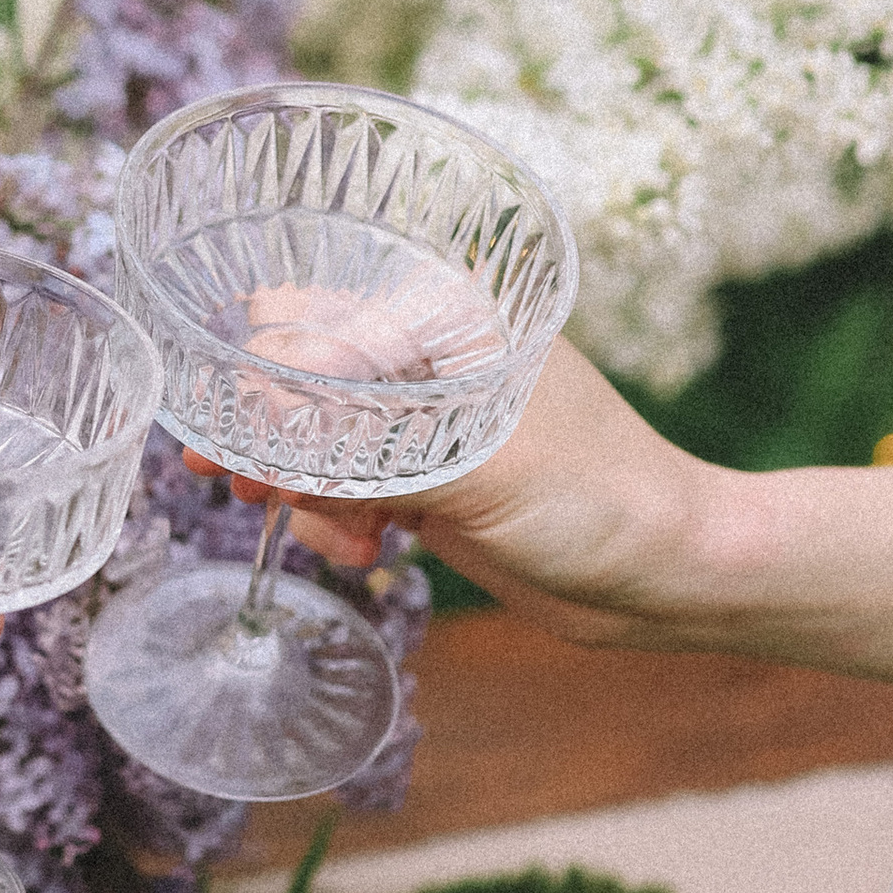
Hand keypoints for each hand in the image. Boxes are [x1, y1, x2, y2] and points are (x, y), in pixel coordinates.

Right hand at [189, 333, 722, 644]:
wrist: (669, 577)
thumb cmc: (600, 498)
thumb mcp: (477, 467)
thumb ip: (366, 447)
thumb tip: (261, 428)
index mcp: (452, 316)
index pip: (320, 321)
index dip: (262, 376)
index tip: (223, 433)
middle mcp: (434, 357)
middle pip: (307, 382)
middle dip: (274, 439)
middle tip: (237, 486)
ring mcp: (430, 422)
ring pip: (319, 443)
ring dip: (307, 492)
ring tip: (333, 539)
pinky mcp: (430, 480)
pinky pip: (346, 488)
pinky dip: (337, 519)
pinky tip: (360, 549)